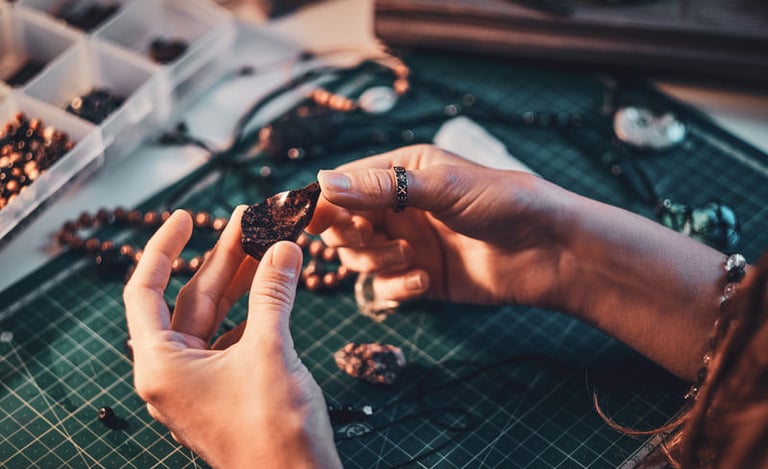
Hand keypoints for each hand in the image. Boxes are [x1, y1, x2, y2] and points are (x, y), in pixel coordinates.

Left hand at [123, 207, 340, 468]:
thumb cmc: (274, 429)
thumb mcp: (270, 351)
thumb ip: (272, 294)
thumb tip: (283, 246)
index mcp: (161, 365)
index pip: (145, 292)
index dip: (162, 248)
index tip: (186, 216)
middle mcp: (173, 372)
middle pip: (191, 300)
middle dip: (221, 258)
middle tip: (247, 219)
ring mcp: (201, 383)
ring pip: (217, 317)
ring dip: (243, 281)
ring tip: (267, 242)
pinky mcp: (228, 389)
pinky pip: (236, 337)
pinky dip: (256, 310)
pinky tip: (277, 286)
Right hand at [307, 144, 570, 308]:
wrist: (549, 251)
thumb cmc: (502, 203)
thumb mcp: (440, 186)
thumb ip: (381, 187)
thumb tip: (322, 182)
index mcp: (402, 171)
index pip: (345, 184)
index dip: (325, 202)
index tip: (312, 219)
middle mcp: (399, 207)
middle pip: (344, 225)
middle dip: (351, 235)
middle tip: (369, 238)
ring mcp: (409, 243)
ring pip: (360, 258)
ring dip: (377, 261)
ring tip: (410, 257)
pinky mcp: (420, 277)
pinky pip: (386, 287)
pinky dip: (398, 286)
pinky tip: (425, 280)